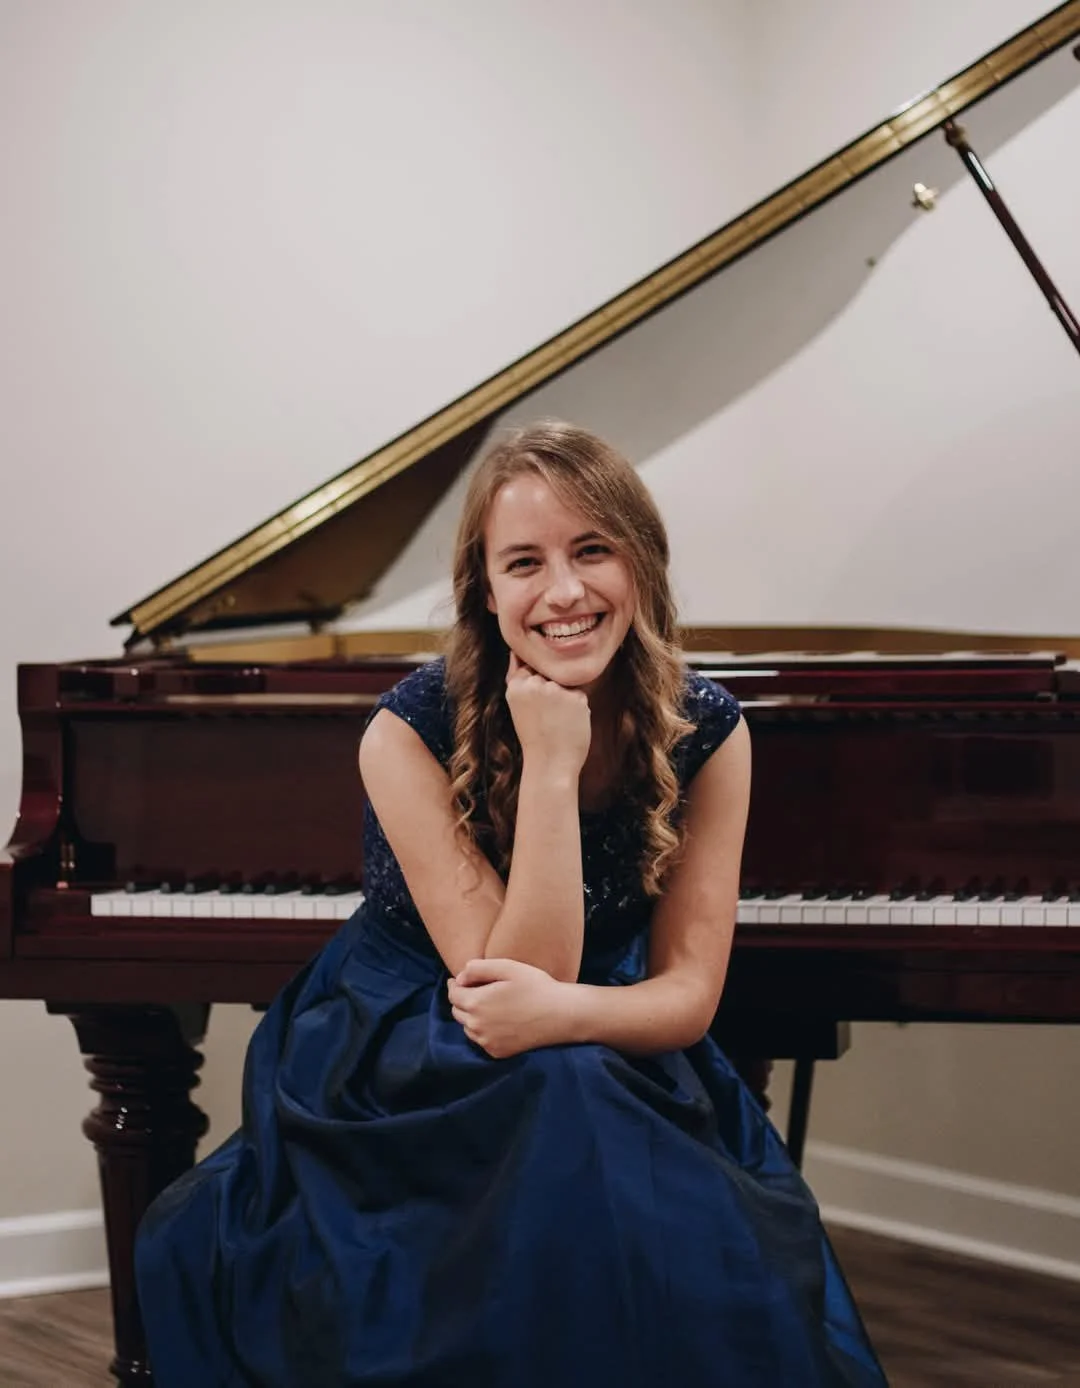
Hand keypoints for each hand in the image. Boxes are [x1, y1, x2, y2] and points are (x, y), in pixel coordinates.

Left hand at [447, 957, 578, 1058]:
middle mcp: (476, 1026)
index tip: (460, 980)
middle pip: (457, 1011)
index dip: (455, 984)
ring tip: (488, 1005)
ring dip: (471, 1016)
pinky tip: (498, 1021)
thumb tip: (459, 977)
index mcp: (476, 1003)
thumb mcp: (508, 967)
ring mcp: (487, 1042)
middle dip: (462, 1000)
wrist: (561, 1015)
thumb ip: (478, 968)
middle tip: (475, 990)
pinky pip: (481, 1040)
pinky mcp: (497, 1052)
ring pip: (468, 1027)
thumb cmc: (536, 986)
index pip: (453, 994)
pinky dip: (484, 1030)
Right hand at [505, 653, 590, 775]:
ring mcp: (555, 690)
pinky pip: (579, 695)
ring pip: (565, 684)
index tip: (536, 708)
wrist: (550, 764)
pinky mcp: (575, 698)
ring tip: (556, 722)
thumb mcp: (517, 704)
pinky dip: (577, 709)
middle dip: (551, 692)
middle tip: (545, 719)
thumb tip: (515, 652)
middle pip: (550, 675)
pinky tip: (568, 725)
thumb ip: (516, 677)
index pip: (531, 668)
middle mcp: (534, 684)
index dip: (536, 688)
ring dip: (565, 700)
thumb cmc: (534, 736)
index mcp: (516, 686)